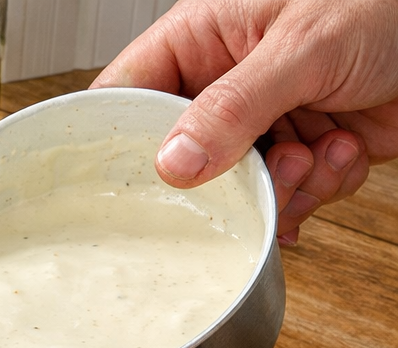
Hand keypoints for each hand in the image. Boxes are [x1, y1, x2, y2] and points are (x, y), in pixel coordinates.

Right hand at [91, 0, 397, 243]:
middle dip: (224, 182)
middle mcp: (226, 84)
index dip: (118, 142)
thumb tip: (173, 164)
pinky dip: (320, 187)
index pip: (128, 94)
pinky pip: (290, 196)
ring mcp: (265, 121)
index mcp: (203, 38)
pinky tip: (342, 151)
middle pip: (183, 161)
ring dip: (283, 188)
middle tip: (256, 170)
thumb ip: (233, 107)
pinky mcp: (304, 151)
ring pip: (240, 190)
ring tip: (315, 152)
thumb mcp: (303, 46)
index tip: (128, 187)